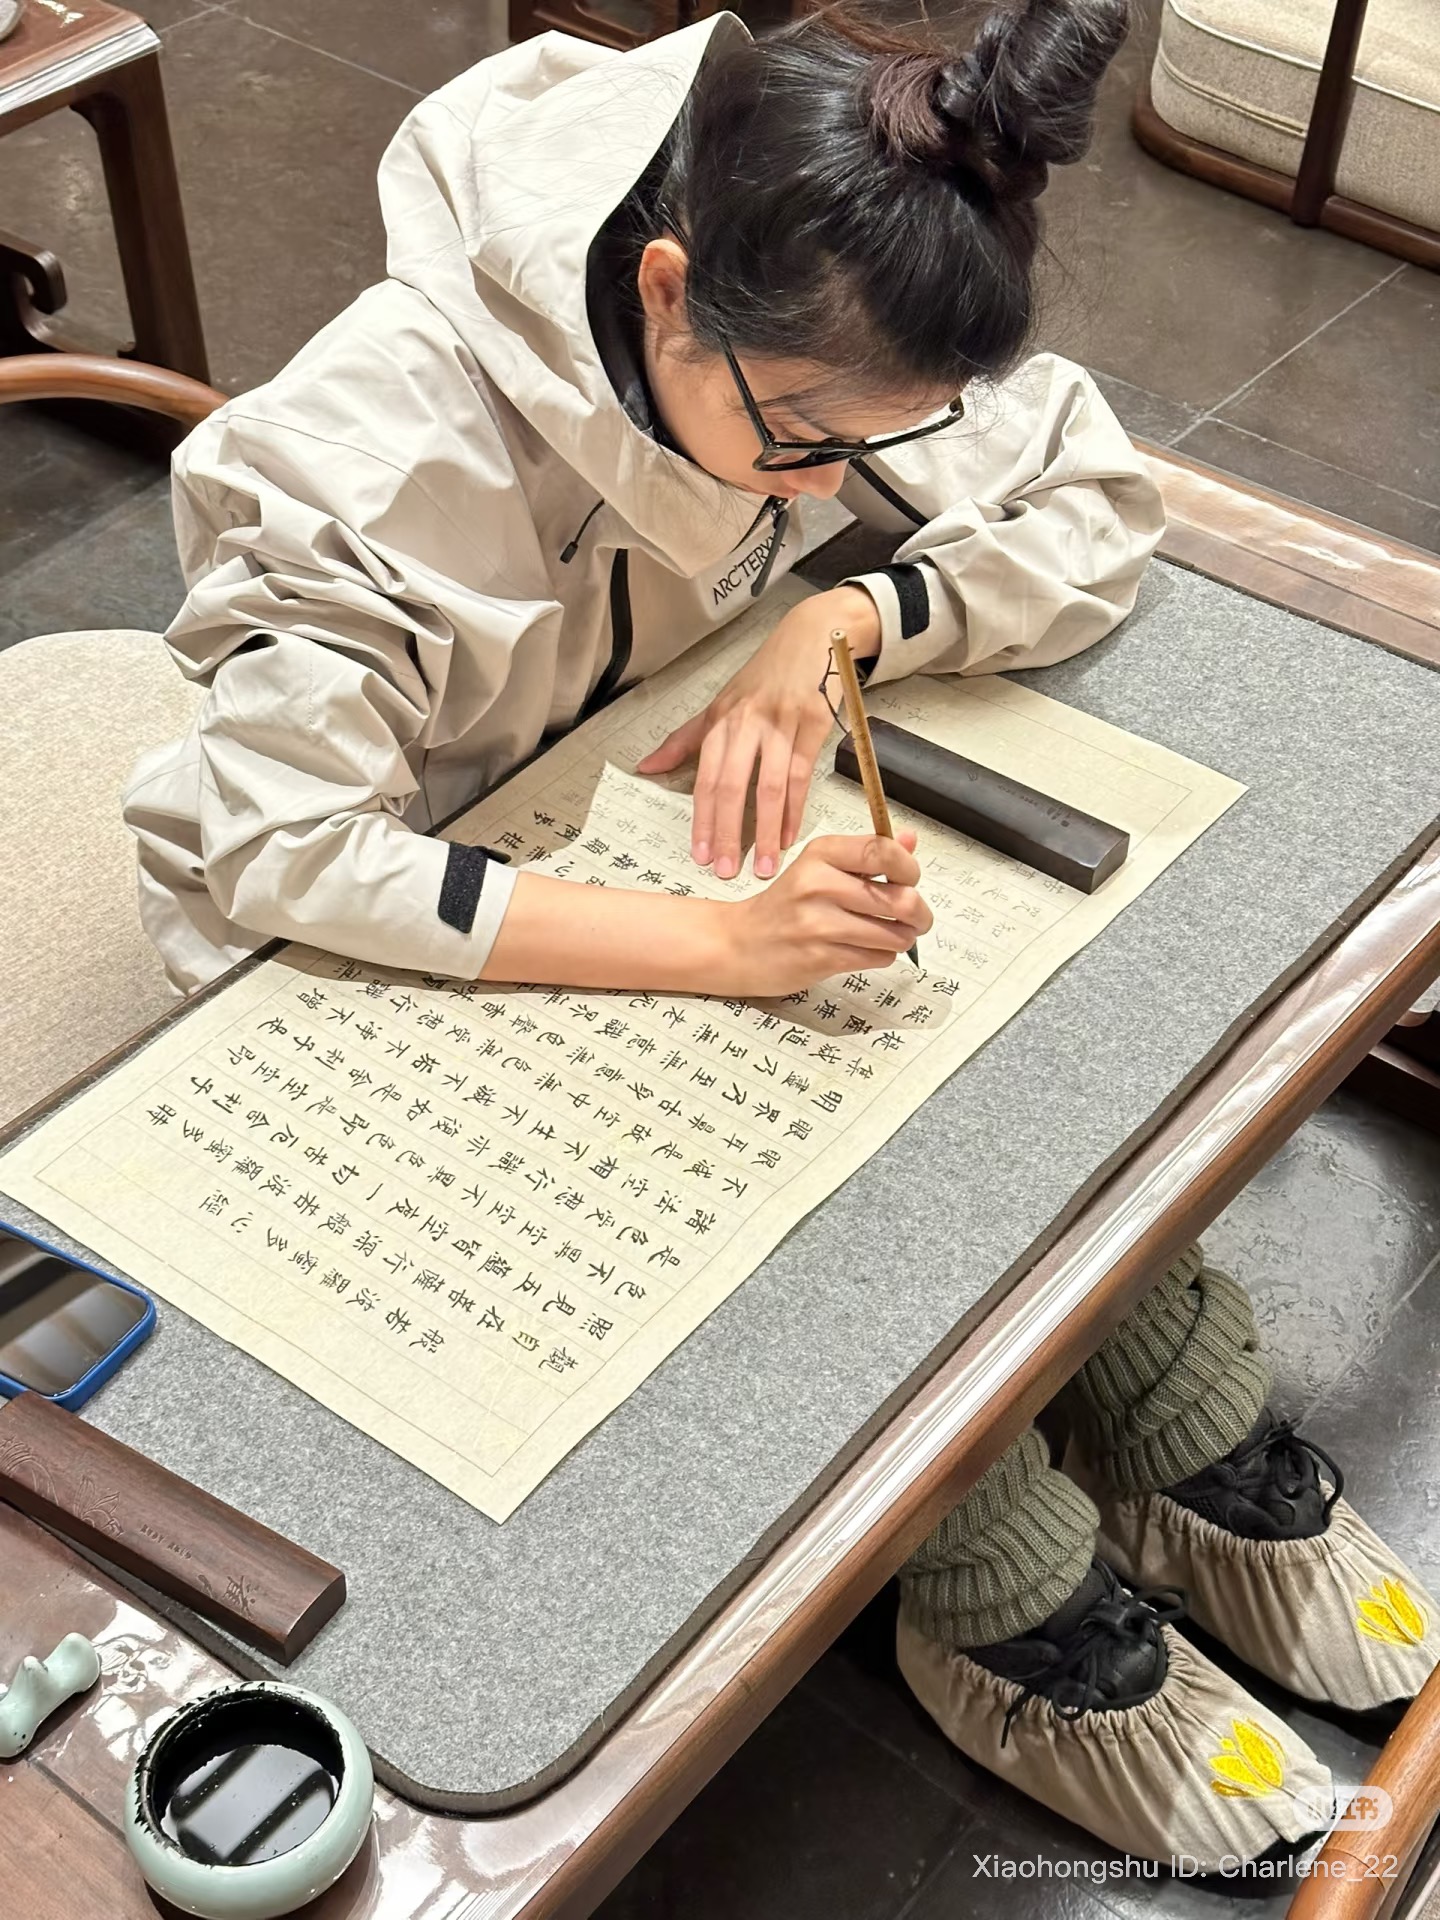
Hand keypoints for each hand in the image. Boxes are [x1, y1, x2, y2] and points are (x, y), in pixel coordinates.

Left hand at [635, 586, 879, 881]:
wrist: (813, 639)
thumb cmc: (764, 676)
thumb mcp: (720, 702)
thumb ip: (685, 739)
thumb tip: (646, 768)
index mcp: (720, 720)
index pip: (705, 777)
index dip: (702, 819)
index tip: (699, 854)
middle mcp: (746, 722)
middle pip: (732, 786)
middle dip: (728, 832)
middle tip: (726, 870)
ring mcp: (781, 724)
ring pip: (770, 787)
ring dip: (765, 831)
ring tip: (764, 866)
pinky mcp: (813, 726)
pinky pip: (802, 778)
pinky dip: (795, 811)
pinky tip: (789, 837)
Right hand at [710, 829, 930, 997]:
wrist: (739, 943)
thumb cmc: (786, 905)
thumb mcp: (820, 867)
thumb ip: (866, 854)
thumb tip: (910, 841)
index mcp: (821, 853)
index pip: (883, 851)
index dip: (910, 868)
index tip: (910, 880)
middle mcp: (818, 884)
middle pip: (900, 898)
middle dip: (919, 913)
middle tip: (916, 918)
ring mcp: (818, 923)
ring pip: (894, 933)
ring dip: (902, 938)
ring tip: (891, 935)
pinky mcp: (821, 957)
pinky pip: (878, 957)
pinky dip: (882, 955)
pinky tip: (867, 949)